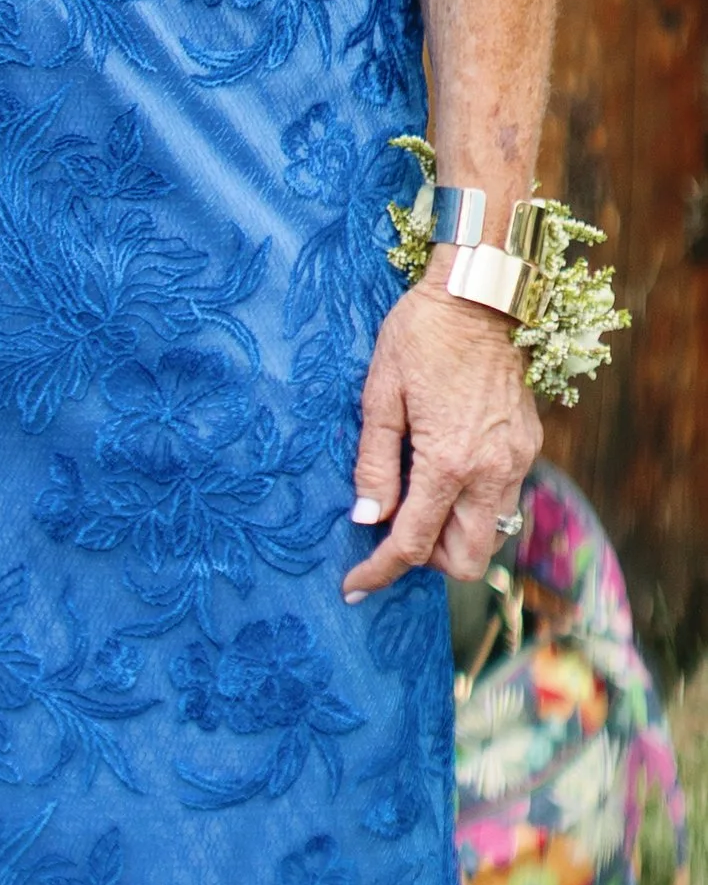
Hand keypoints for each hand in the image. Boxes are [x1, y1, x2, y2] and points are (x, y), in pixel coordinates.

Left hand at [342, 272, 542, 598]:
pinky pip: (502, 500)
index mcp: (448, 461)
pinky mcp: (529, 447)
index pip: (414, 543)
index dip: (380, 570)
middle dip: (427, 559)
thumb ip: (374, 462)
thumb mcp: (379, 393)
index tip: (354, 587)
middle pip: (466, 559)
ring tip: (416, 496)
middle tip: (394, 527)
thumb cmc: (419, 336)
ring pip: (490, 535)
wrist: (479, 297)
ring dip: (452, 534)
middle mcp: (491, 471)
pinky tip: (445, 469)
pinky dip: (472, 503)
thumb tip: (367, 518)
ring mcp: (517, 461)